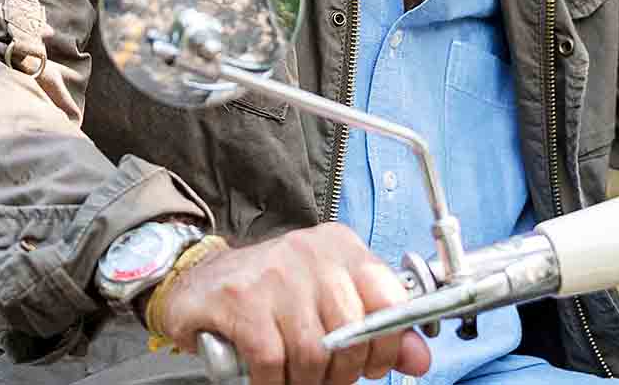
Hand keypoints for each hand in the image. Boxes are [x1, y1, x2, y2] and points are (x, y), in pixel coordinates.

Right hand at [151, 224, 431, 384]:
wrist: (198, 282)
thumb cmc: (271, 295)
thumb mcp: (329, 301)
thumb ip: (377, 329)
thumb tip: (420, 359)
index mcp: (339, 247)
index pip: (388, 298)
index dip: (385, 343)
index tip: (372, 364)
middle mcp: (309, 252)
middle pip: (350, 333)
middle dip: (341, 371)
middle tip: (326, 377)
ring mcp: (273, 274)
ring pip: (312, 352)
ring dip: (305, 380)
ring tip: (294, 375)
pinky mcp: (240, 300)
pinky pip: (272, 361)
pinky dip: (273, 381)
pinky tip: (266, 375)